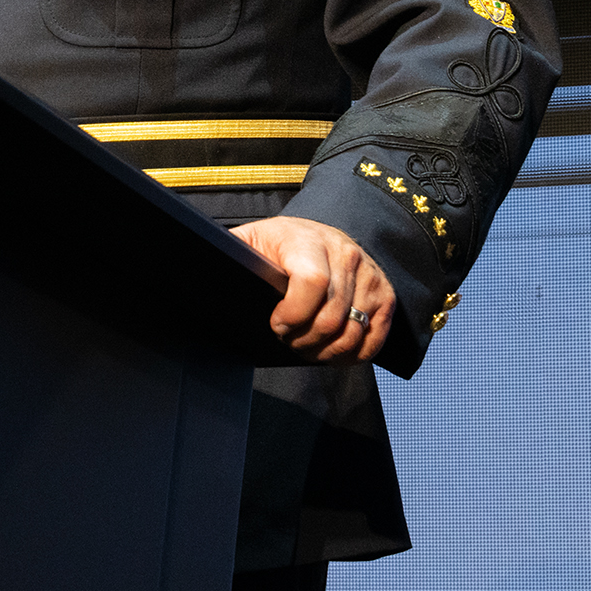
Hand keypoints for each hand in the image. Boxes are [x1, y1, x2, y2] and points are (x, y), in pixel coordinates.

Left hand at [229, 214, 392, 364]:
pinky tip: (330, 351)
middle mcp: (345, 253)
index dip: (292, 314)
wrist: (318, 235)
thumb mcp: (252, 241)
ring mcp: (370, 275)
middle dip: (303, 340)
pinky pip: (373, 340)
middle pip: (331, 317)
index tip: (277, 323)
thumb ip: (234, 253)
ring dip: (324, 352)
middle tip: (288, 339)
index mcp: (308, 240)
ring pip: (351, 333)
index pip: (312, 282)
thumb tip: (205, 265)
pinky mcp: (385, 295)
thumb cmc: (280, 245)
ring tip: (306, 346)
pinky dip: (350, 355)